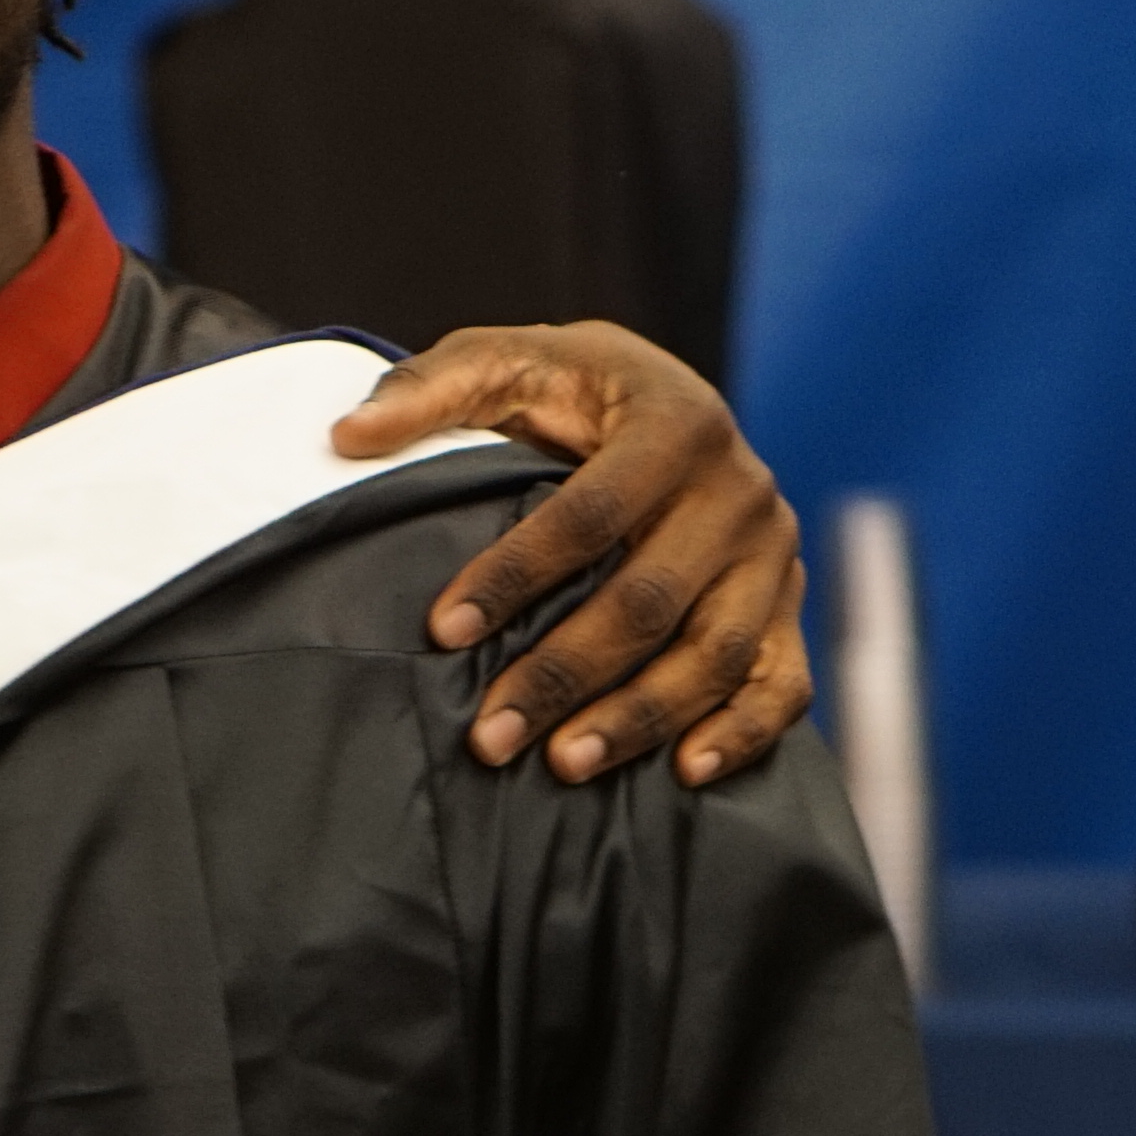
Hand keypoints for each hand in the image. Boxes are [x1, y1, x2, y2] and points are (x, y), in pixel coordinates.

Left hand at [332, 320, 814, 788]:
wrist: (662, 399)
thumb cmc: (570, 390)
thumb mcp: (504, 362)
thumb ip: (429, 391)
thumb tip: (347, 437)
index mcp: (675, 422)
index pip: (590, 513)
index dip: (514, 575)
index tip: (441, 631)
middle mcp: (741, 489)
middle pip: (652, 599)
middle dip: (565, 673)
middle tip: (491, 735)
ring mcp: (773, 554)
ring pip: (717, 652)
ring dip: (640, 717)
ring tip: (562, 764)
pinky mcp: (789, 603)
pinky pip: (784, 680)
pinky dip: (743, 732)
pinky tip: (686, 773)